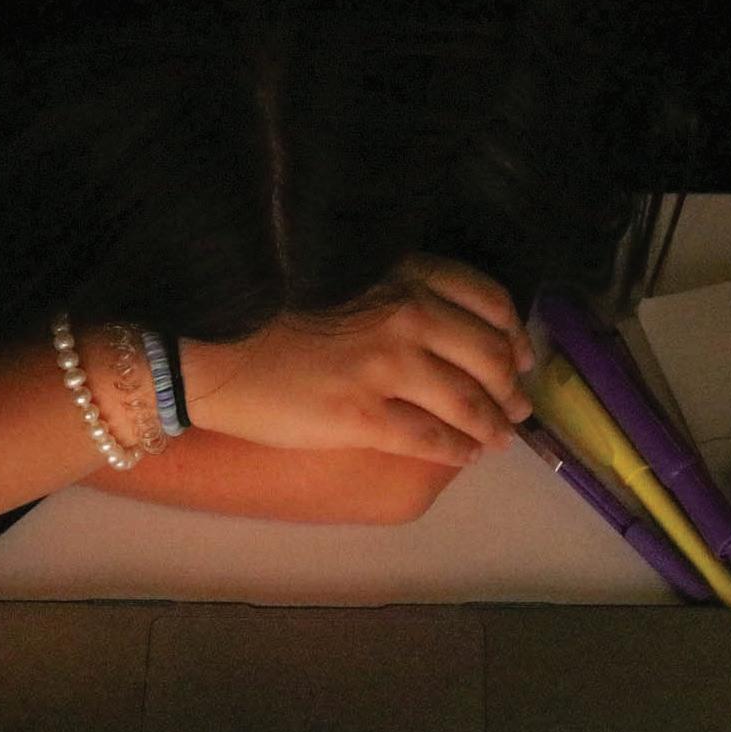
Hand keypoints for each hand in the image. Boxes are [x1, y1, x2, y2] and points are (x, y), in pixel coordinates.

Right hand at [179, 255, 536, 465]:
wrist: (210, 349)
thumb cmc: (268, 311)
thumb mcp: (343, 275)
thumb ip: (395, 288)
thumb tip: (441, 320)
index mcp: (401, 275)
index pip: (487, 299)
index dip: (513, 333)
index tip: (520, 355)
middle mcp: (406, 316)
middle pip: (489, 355)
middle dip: (511, 388)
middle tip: (518, 407)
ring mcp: (388, 368)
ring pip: (469, 403)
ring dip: (492, 425)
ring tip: (498, 439)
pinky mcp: (365, 418)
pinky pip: (432, 440)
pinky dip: (457, 451)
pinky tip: (464, 456)